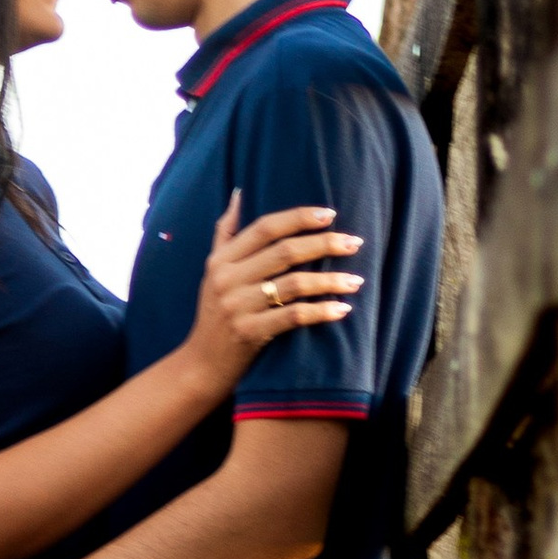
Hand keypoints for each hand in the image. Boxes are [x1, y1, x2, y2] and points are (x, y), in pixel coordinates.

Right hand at [187, 190, 362, 398]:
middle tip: (354, 243)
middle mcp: (227, 279)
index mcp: (221, 260)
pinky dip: (321, 312)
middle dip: (324, 244)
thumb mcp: (212, 270)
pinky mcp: (249, 333)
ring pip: (294, 284)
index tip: (330, 214)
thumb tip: (240, 194)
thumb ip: (226, 232)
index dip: (299, 217)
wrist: (201, 364)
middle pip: (285, 252)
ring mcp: (237, 307)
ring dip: (330, 281)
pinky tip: (342, 309)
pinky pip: (294, 317)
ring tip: (356, 280)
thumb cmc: (214, 313)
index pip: (265, 227)